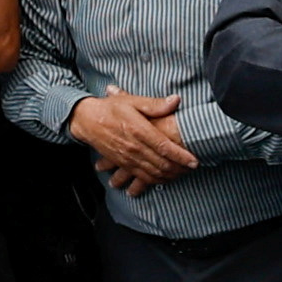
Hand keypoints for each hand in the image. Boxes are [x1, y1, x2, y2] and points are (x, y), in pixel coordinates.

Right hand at [70, 88, 199, 190]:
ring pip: (153, 173)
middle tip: (193, 168)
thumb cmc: (111, 108)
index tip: (195, 160)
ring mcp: (127, 158)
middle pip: (162, 163)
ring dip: (170, 176)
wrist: (86, 120)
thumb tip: (176, 100)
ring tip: (184, 174)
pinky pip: (142, 177)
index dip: (181, 156)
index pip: (165, 147)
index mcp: (138, 130)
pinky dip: (156, 180)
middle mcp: (134, 147)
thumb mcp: (132, 101)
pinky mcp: (123, 164)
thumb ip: (155, 104)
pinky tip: (166, 179)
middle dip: (180, 168)